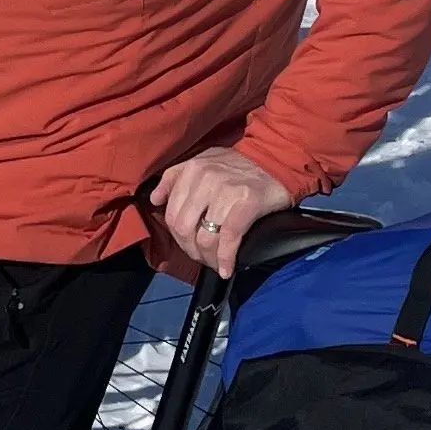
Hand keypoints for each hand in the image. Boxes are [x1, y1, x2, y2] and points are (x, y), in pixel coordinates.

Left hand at [149, 149, 293, 277]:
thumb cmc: (237, 166)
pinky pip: (228, 239)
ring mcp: (226, 191)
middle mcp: (205, 179)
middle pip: (185, 228)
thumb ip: (174, 178)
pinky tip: (226, 269)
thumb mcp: (202, 162)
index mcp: (191, 170)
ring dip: (208, 258)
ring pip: (205, 237)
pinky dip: (225, 259)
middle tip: (202, 257)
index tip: (189, 246)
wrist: (275, 160)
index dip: (178, 237)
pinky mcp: (246, 203)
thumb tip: (155, 199)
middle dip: (191, 250)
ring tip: (214, 263)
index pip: (172, 214)